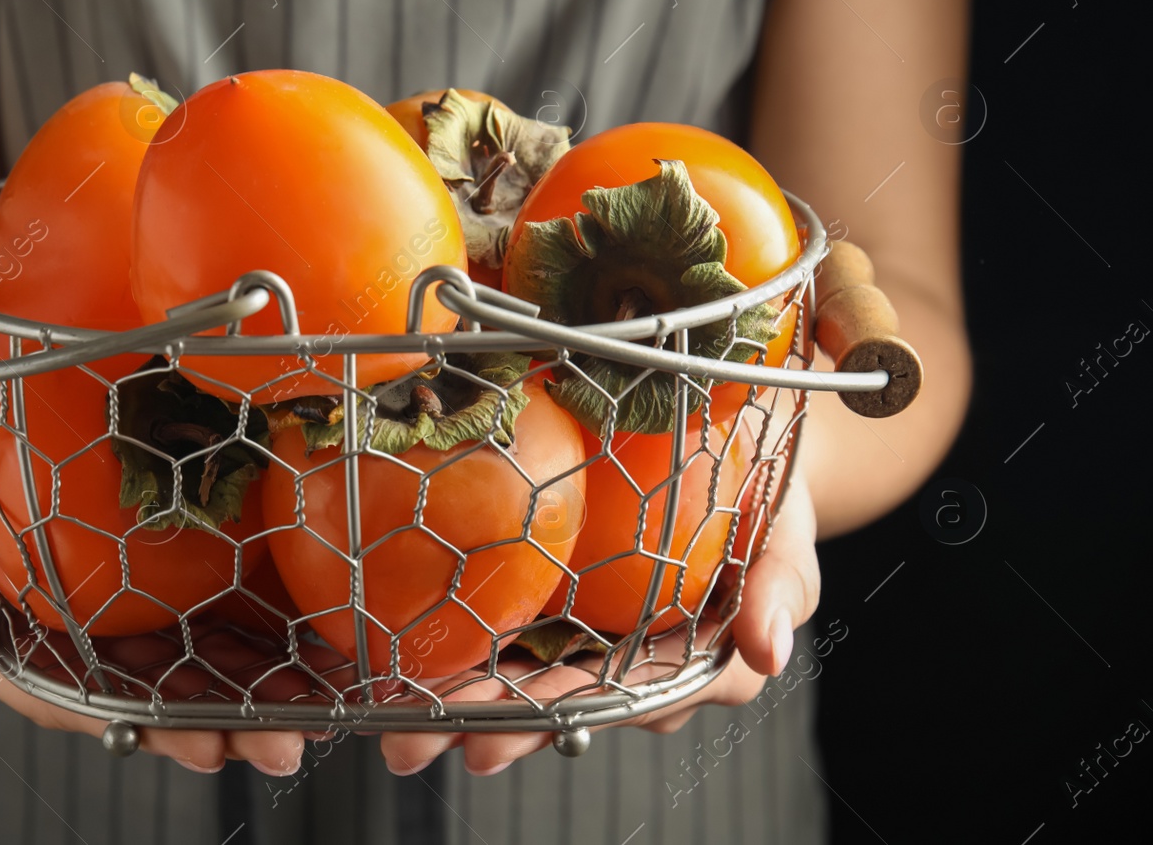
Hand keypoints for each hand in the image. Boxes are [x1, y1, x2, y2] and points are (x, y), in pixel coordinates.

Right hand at [0, 482, 308, 775]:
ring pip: (217, 671)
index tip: (198, 741)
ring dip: (270, 697)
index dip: (149, 726)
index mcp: (43, 660)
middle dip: (227, 727)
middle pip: (170, 703)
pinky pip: (248, 619)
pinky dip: (292, 642)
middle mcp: (108, 655)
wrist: (24, 426)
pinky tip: (335, 658)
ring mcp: (159, 623)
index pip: (97, 707)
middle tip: (281, 743)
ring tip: (322, 712)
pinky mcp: (201, 584)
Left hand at [379, 471, 819, 775]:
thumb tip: (769, 647)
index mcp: (692, 664)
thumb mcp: (785, 530)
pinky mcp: (551, 601)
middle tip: (413, 738)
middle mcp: (632, 665)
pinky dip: (446, 645)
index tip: (501, 732)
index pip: (624, 701)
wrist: (729, 435)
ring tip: (389, 718)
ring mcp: (587, 636)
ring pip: (518, 680)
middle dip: (483, 724)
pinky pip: (499, 630)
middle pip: (556, 704)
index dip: (563, 717)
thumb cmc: (763, 490)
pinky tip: (388, 660)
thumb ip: (781, 585)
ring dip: (451, 703)